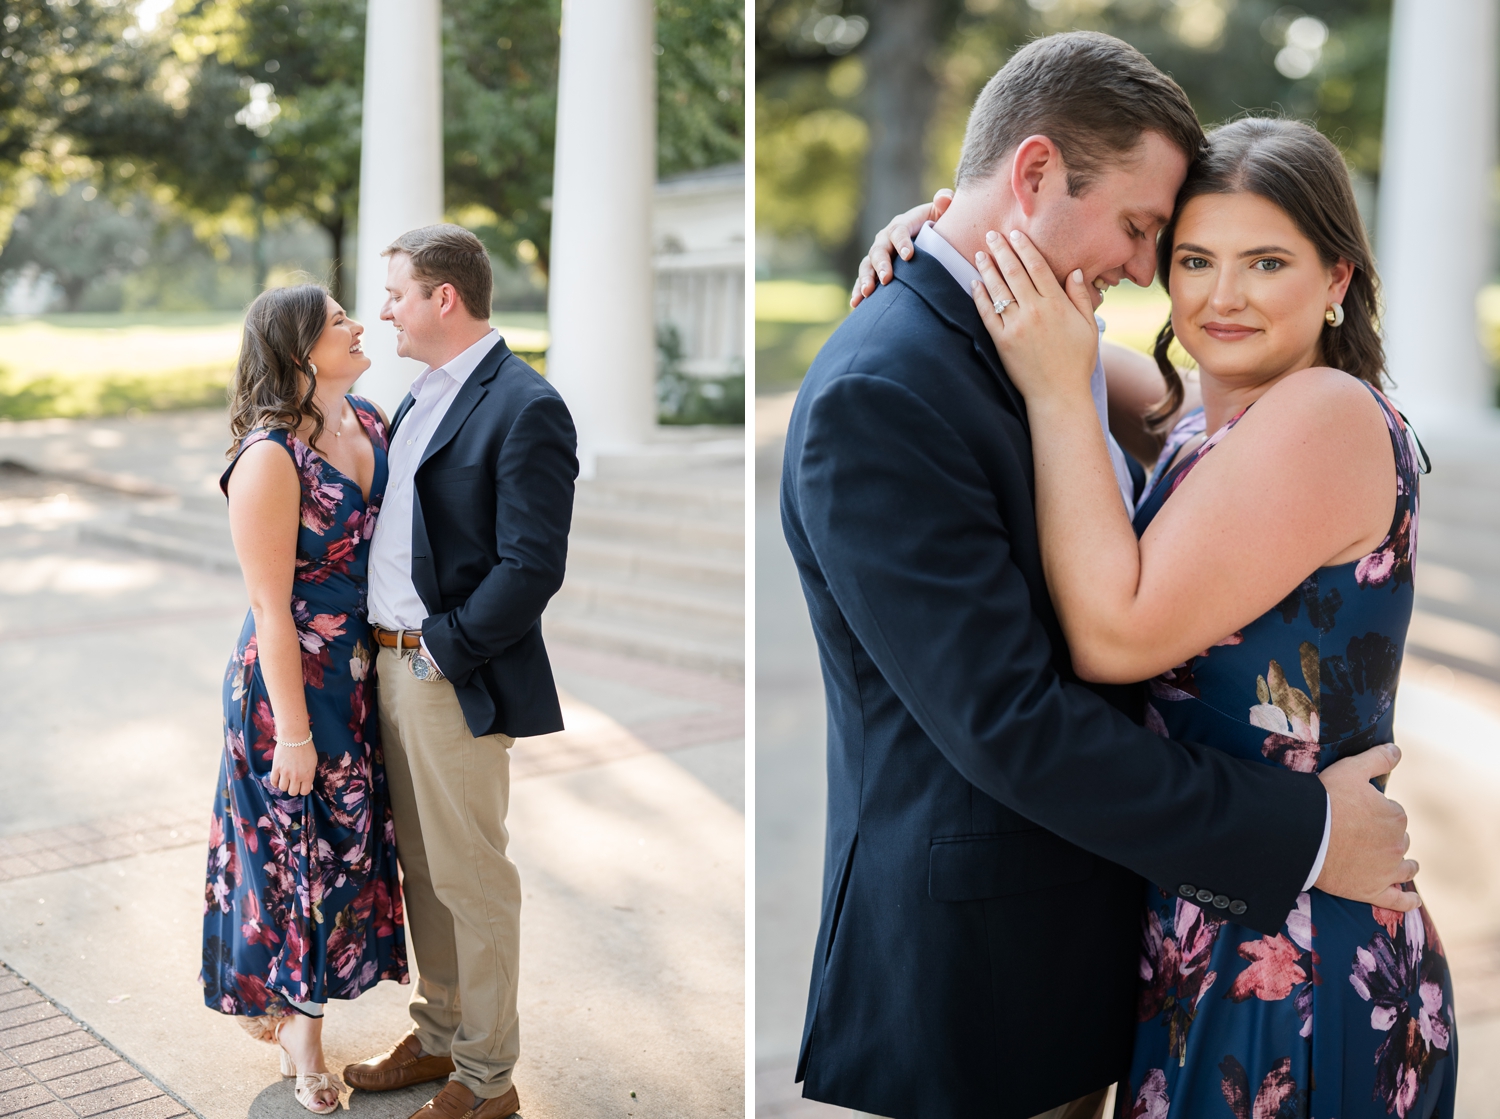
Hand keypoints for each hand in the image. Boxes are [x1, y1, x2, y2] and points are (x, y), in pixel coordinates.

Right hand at [269, 739, 316, 796]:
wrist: (294, 737)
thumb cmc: (306, 748)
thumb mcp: (313, 762)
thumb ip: (310, 774)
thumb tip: (308, 785)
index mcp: (308, 775)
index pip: (304, 792)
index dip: (303, 790)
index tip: (301, 786)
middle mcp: (296, 777)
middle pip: (292, 792)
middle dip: (293, 789)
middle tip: (293, 783)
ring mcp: (285, 773)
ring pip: (282, 788)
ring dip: (284, 785)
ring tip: (285, 780)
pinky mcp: (276, 768)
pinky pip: (273, 781)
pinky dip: (275, 783)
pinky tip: (278, 779)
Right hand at [849, 189, 953, 307]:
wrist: (930, 238)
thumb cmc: (940, 226)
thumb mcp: (943, 213)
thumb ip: (944, 203)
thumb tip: (944, 198)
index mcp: (903, 224)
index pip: (899, 230)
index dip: (902, 242)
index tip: (909, 256)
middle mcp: (886, 239)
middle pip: (879, 250)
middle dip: (881, 265)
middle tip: (886, 279)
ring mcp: (878, 255)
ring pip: (867, 266)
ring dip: (865, 279)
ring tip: (867, 293)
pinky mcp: (875, 271)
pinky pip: (864, 280)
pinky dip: (858, 291)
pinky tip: (855, 304)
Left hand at [972, 229, 1099, 406]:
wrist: (1058, 394)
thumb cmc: (1077, 361)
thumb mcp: (1088, 327)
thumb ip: (1081, 297)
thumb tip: (1076, 271)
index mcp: (1056, 304)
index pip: (1037, 266)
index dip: (1024, 247)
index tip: (1015, 233)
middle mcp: (1035, 311)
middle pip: (1014, 272)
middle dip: (1001, 250)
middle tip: (990, 234)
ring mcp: (1016, 326)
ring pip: (998, 290)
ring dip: (987, 269)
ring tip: (979, 253)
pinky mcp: (1002, 341)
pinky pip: (987, 314)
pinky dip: (980, 297)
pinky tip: (974, 283)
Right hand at [1314, 743, 1419, 911]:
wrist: (1303, 834)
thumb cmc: (1325, 799)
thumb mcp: (1350, 769)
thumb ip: (1377, 759)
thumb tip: (1397, 751)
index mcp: (1396, 816)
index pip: (1393, 814)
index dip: (1376, 812)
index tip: (1358, 811)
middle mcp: (1398, 845)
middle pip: (1398, 840)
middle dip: (1386, 837)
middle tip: (1359, 833)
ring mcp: (1387, 871)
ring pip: (1404, 868)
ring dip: (1401, 864)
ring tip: (1389, 861)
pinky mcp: (1372, 891)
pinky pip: (1397, 901)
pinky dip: (1406, 902)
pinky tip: (1411, 901)